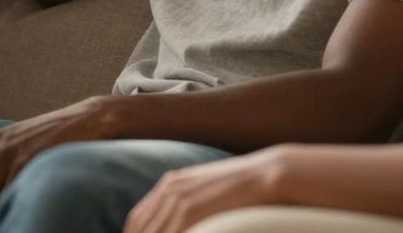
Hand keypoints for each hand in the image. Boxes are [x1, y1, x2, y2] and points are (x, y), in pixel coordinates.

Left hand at [0, 96, 119, 229]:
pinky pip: (16, 199)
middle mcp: (0, 147)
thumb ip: (7, 163)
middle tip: (2, 230)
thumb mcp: (26, 142)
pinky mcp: (33, 162)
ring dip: (4, 221)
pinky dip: (21, 215)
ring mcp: (15, 154)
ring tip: (20, 226)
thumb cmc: (62, 135)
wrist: (93, 118)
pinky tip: (32, 218)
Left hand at [124, 148, 287, 232]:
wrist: (264, 174)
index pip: (138, 218)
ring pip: (152, 232)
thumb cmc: (242, 187)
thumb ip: (188, 204)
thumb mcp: (206, 191)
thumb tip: (181, 223)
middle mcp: (169, 189)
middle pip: (140, 227)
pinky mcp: (191, 208)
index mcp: (170, 184)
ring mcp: (179, 197)